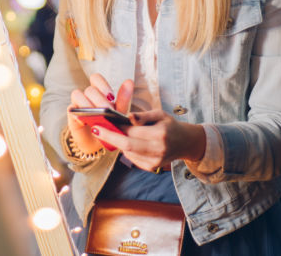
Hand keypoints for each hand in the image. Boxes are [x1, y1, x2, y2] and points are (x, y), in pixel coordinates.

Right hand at [67, 74, 133, 153]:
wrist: (102, 145)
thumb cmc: (112, 126)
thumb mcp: (120, 114)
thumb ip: (123, 99)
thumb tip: (129, 81)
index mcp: (100, 92)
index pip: (96, 78)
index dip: (102, 85)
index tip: (111, 97)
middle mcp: (87, 96)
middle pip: (90, 90)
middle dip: (100, 101)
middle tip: (108, 111)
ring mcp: (78, 104)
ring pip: (77, 94)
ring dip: (88, 104)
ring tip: (96, 116)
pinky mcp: (72, 115)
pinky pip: (71, 109)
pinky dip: (79, 114)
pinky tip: (86, 121)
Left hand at [89, 109, 205, 170]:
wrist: (185, 142)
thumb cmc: (169, 125)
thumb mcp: (159, 114)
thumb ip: (143, 115)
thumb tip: (128, 116)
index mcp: (160, 133)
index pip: (133, 132)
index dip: (117, 127)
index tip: (103, 121)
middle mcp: (158, 149)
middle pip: (127, 146)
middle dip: (109, 137)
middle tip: (96, 130)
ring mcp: (155, 161)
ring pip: (128, 153)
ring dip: (117, 143)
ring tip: (111, 133)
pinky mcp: (152, 167)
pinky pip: (132, 159)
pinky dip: (126, 150)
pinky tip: (126, 142)